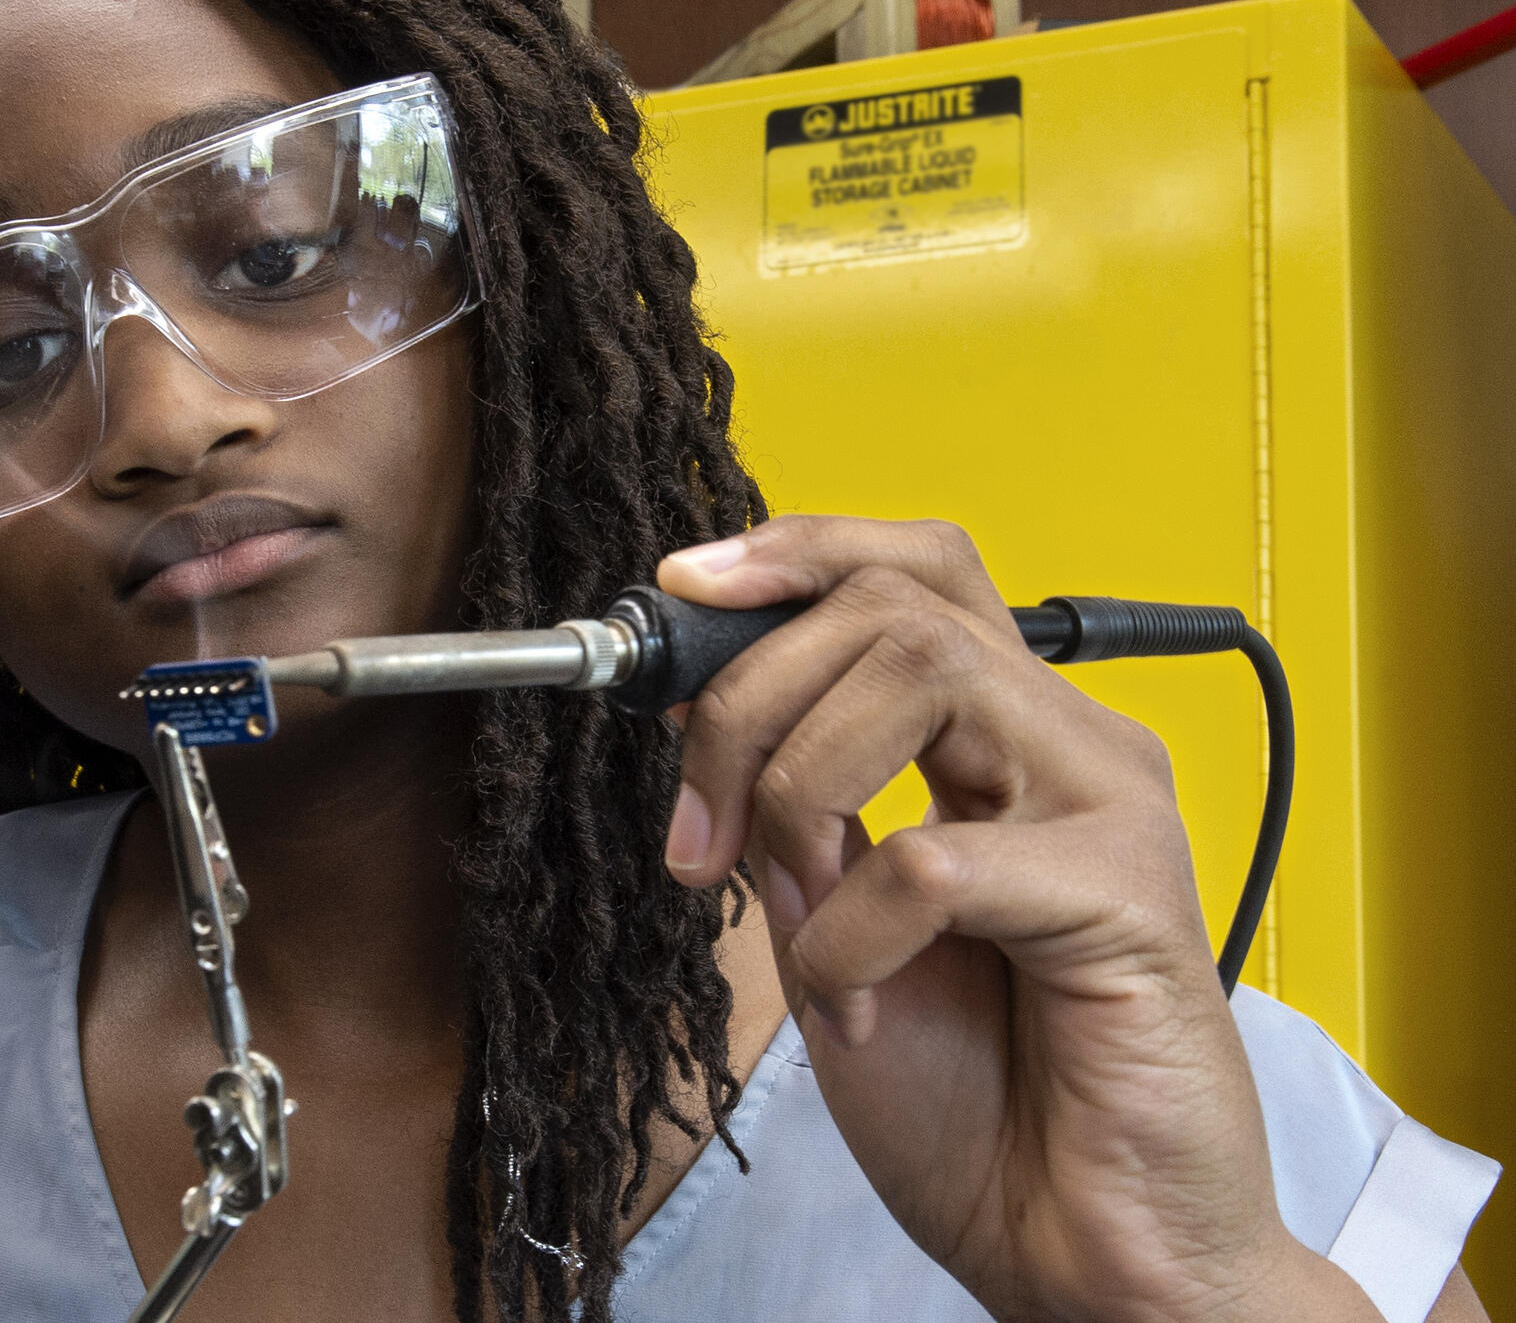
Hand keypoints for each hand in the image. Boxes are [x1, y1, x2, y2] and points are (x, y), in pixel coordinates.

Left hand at [657, 516, 1378, 1322]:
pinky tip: (861, 1008)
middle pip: (889, 609)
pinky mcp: (1129, 900)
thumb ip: (793, 807)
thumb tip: (696, 701)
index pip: (913, 571)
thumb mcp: (835, 921)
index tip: (679, 594)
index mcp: (1011, 738)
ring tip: (790, 912)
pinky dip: (849, 939)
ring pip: (920, 678)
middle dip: (747, 704)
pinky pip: (932, 860)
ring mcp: (1114, 810)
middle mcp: (1074, 747)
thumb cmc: (978, 1098)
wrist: (1082, 1254)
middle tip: (697, 835)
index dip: (793, 555)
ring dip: (799, 792)